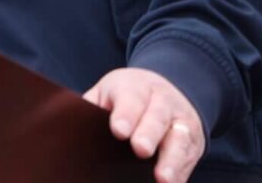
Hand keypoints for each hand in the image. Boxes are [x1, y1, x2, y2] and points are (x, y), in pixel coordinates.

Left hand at [84, 68, 204, 182]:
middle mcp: (164, 102)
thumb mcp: (108, 92)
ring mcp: (183, 122)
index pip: (131, 98)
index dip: (125, 114)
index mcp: (137, 86)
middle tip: (140, 149)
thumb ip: (91, 107)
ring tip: (162, 178)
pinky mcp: (194, 144)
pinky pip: (189, 161)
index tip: (118, 130)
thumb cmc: (126, 97)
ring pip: (180, 140)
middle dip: (149, 133)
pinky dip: (181, 174)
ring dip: (172, 160)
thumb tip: (66, 125)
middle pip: (158, 117)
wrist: (169, 89)